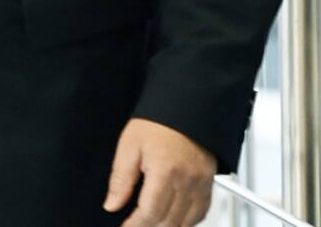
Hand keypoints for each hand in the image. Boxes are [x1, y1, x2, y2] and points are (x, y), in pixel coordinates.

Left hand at [103, 118, 217, 226]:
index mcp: (165, 172)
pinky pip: (201, 213)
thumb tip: (112, 204)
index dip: (135, 226)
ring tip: (150, 224)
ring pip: (186, 222)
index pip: (150, 213)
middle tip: (135, 225)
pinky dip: (187, 222)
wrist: (186, 106)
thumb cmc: (157, 122)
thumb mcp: (129, 145)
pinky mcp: (209, 183)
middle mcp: (187, 181)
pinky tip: (173, 220)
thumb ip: (121, 179)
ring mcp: (201, 184)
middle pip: (168, 221)